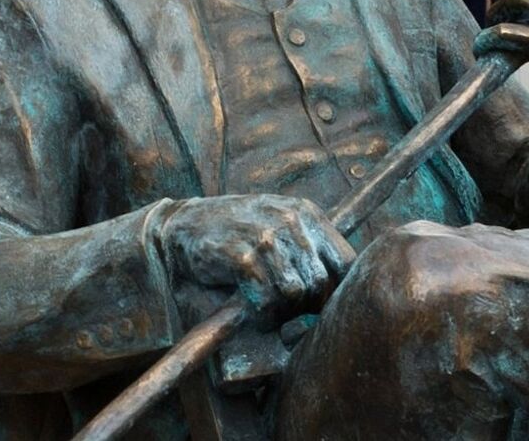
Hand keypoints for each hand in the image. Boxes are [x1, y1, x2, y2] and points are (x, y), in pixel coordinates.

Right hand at [156, 194, 354, 319]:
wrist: (181, 225)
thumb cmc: (235, 234)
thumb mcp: (280, 228)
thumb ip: (309, 251)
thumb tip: (343, 293)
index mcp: (307, 215)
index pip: (347, 262)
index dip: (339, 292)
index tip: (323, 307)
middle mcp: (292, 221)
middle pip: (320, 283)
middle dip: (304, 307)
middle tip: (284, 310)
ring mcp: (266, 237)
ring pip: (294, 293)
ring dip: (279, 312)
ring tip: (265, 309)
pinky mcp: (241, 256)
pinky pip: (265, 299)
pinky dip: (260, 313)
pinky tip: (250, 310)